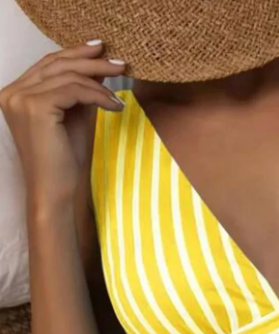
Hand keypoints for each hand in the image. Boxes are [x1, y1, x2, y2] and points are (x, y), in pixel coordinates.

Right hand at [0, 41, 124, 205]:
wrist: (57, 193)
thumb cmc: (65, 163)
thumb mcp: (75, 118)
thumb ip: (81, 92)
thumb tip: (98, 69)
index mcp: (16, 94)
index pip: (48, 64)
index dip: (75, 54)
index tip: (102, 50)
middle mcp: (12, 92)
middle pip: (56, 64)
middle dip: (91, 60)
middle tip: (119, 61)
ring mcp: (20, 98)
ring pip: (67, 76)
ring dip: (99, 80)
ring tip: (122, 88)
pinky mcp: (35, 107)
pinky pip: (73, 90)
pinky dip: (98, 95)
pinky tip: (115, 106)